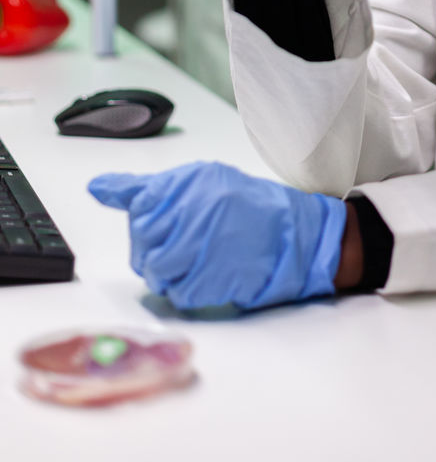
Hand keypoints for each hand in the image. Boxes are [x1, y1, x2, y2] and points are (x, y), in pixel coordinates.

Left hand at [88, 162, 346, 310]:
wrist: (298, 236)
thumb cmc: (251, 209)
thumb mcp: (204, 182)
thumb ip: (150, 189)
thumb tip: (97, 187)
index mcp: (191, 183)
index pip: (140, 202)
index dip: (139, 216)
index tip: (133, 213)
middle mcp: (193, 210)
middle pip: (143, 241)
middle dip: (154, 250)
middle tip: (181, 247)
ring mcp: (202, 245)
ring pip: (156, 270)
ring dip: (169, 273)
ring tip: (196, 262)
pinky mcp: (211, 278)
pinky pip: (178, 292)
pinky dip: (187, 290)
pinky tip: (209, 275)